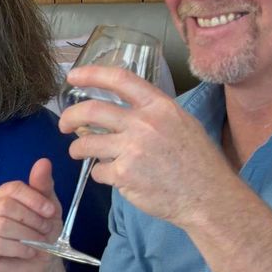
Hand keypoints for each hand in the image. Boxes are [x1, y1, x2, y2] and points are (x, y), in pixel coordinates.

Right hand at [0, 158, 68, 271]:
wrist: (39, 268)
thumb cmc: (41, 237)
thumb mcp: (48, 210)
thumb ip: (43, 186)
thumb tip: (43, 161)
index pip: (11, 189)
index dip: (34, 199)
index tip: (51, 212)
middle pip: (5, 207)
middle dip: (31, 219)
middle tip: (46, 231)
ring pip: (0, 226)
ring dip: (26, 236)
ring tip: (38, 244)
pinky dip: (17, 249)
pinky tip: (28, 252)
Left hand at [58, 64, 231, 227]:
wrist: (207, 197)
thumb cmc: (197, 162)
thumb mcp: (182, 123)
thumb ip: (151, 113)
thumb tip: (120, 109)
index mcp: (159, 107)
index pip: (120, 80)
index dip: (91, 74)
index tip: (73, 76)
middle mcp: (144, 124)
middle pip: (91, 111)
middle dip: (69, 117)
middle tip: (64, 124)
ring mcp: (133, 149)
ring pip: (87, 143)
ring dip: (77, 148)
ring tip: (80, 152)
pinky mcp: (124, 174)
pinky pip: (97, 170)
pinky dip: (100, 173)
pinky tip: (112, 176)